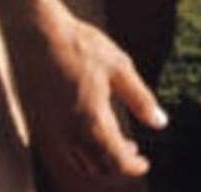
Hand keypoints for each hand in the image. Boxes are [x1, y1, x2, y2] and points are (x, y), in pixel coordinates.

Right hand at [11, 2, 166, 184]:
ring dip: (100, 160)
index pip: (116, 162)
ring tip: (115, 143)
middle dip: (119, 164)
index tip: (145, 163)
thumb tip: (160, 122)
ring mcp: (53, 131)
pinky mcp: (42, 122)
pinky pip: (65, 151)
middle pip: (98, 167)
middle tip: (134, 152)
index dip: (134, 166)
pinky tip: (90, 131)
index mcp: (91, 122)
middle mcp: (69, 134)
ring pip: (80, 162)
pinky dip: (82, 152)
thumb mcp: (119, 67)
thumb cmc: (81, 46)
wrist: (40, 34)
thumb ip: (140, 99)